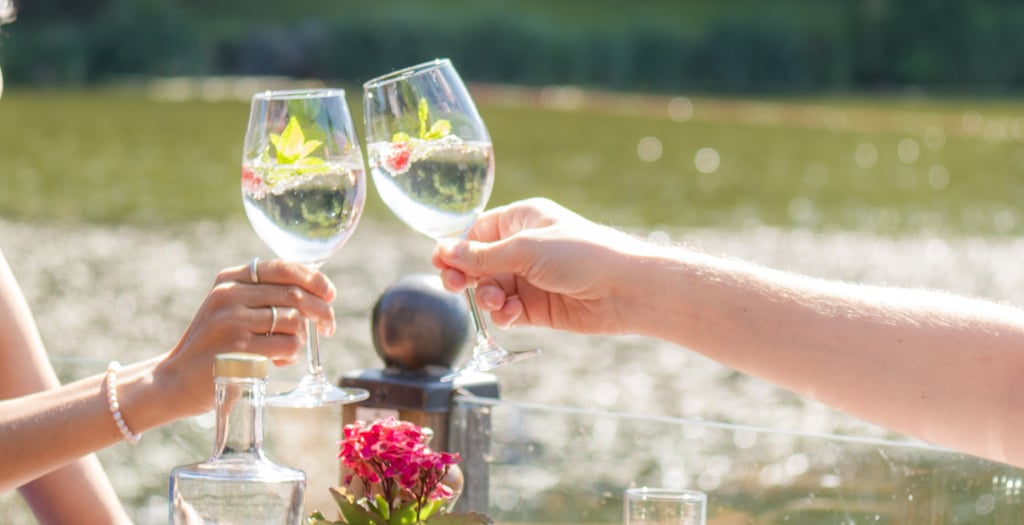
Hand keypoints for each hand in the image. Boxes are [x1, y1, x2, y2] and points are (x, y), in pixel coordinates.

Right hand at [154, 259, 336, 415]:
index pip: (284, 268)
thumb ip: (264, 295)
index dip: (315, 279)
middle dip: (322, 311)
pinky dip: (291, 355)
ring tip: (285, 350)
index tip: (330, 294)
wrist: (176, 380)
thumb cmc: (215, 345)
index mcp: (230, 279)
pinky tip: (276, 361)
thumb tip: (317, 291)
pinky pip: (287, 345)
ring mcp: (232, 321)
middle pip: (296, 295)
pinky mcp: (238, 349)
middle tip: (328, 327)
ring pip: (295, 321)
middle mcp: (229, 294)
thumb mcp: (231, 309)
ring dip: (301, 339)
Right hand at [432, 198, 648, 334]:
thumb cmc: (581, 254)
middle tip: (455, 285)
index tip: (439, 262)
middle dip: (464, 275)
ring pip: (488, 289)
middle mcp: (522, 248)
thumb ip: (482, 255)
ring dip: (485, 297)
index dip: (455, 247)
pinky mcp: (536, 307)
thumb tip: (442, 251)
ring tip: (498, 301)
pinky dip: (502, 314)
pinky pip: (505, 311)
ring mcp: (529, 279)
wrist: (624, 289)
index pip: (476, 232)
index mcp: (521, 220)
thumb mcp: (525, 249)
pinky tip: (511, 314)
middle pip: (477, 263)